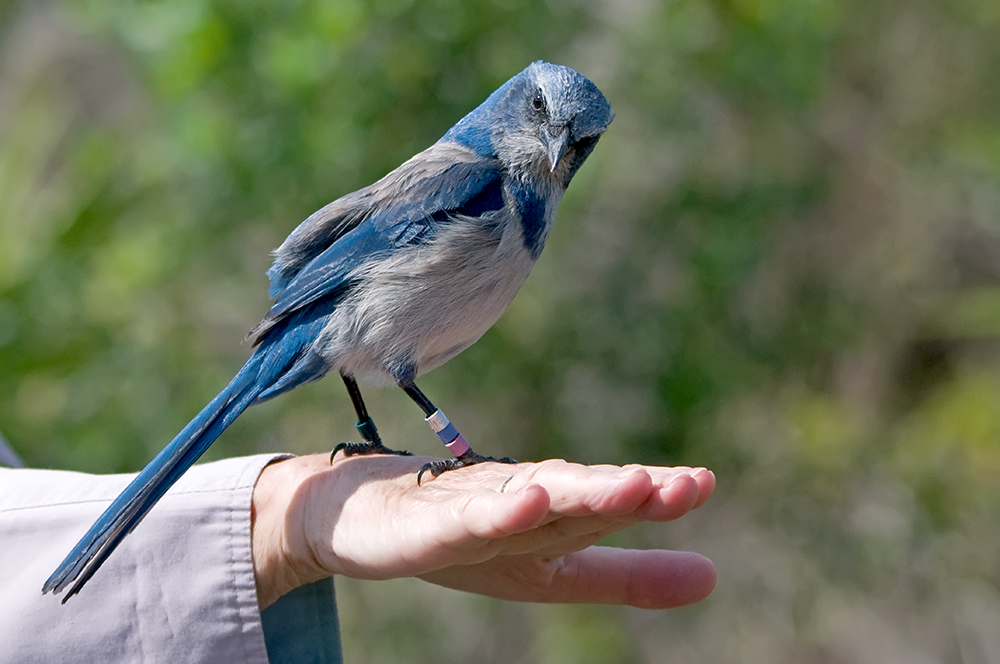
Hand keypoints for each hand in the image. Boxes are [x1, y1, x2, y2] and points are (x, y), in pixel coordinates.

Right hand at [251, 453, 715, 609]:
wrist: (355, 520)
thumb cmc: (462, 539)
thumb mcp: (551, 570)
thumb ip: (626, 575)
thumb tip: (715, 576)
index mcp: (551, 513)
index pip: (607, 505)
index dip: (655, 497)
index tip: (702, 484)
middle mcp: (515, 498)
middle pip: (576, 494)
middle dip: (626, 490)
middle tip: (683, 485)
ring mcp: (467, 505)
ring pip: (527, 496)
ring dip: (578, 488)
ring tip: (630, 484)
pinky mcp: (420, 522)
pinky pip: (462, 517)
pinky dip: (496, 508)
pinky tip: (530, 500)